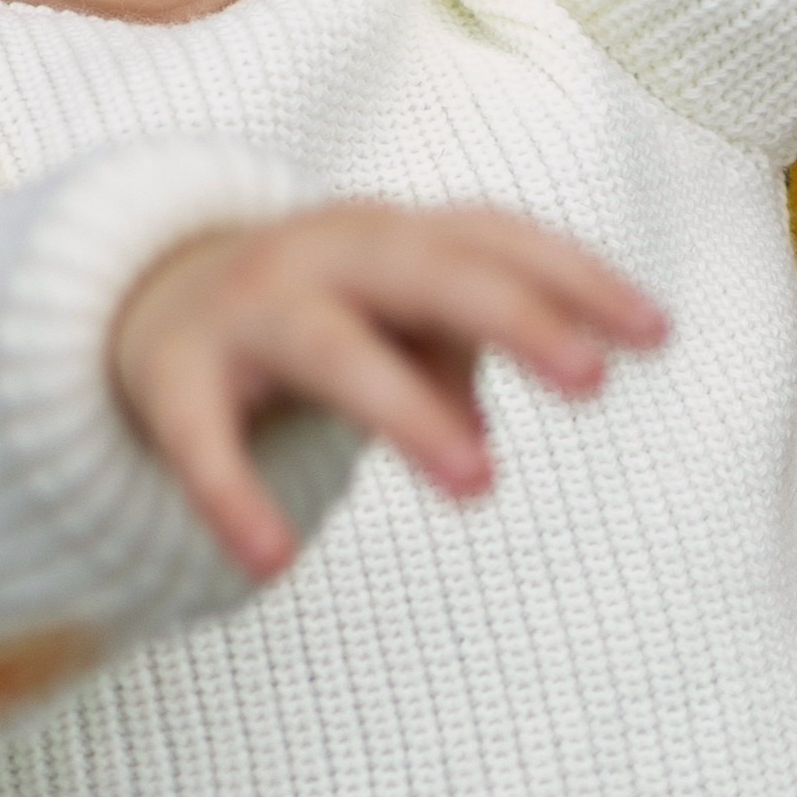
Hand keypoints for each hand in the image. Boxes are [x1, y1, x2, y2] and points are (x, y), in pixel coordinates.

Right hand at [108, 202, 666, 580]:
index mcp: (389, 235)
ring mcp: (244, 308)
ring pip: (329, 347)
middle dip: (511, 317)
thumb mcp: (390, 326)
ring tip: (479, 484)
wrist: (140, 297)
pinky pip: (202, 437)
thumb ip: (446, 362)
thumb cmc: (311, 316)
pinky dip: (231, 494)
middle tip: (592, 384)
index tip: (656, 334)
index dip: (576, 278)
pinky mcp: (173, 374)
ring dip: (405, 408)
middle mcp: (321, 254)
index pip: (493, 238)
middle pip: (425, 270)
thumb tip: (476, 443)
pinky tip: (269, 561)